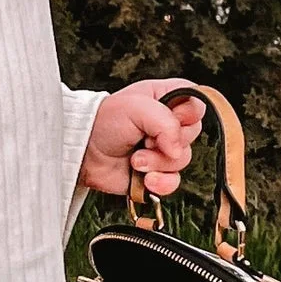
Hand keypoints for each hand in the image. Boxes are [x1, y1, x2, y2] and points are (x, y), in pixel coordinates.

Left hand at [79, 80, 204, 196]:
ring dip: (158, 163)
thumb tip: (178, 150)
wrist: (83, 153)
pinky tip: (145, 178)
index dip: (187, 113)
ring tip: (136, 159)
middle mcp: (168, 124)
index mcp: (166, 98)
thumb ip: (165, 123)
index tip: (168, 116)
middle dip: (167, 141)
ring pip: (183, 160)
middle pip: (193, 134)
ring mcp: (163, 150)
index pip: (197, 103)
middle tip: (144, 139)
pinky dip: (160, 183)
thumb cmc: (103, 122)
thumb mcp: (136, 108)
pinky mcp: (157, 173)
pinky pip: (174, 182)